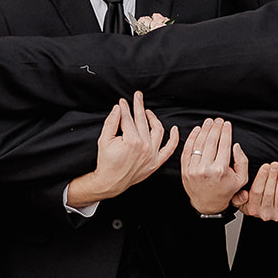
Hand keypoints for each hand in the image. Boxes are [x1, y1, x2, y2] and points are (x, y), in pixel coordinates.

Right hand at [65, 92, 178, 207]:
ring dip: (153, 118)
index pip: (129, 119)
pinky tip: (174, 129)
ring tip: (147, 112)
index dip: (125, 108)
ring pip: (158, 130)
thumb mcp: (104, 140)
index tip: (123, 101)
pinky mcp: (156, 162)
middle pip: (142, 121)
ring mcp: (152, 155)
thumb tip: (117, 108)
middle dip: (139, 106)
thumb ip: (111, 122)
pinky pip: (170, 149)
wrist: (111, 182)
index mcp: (132, 141)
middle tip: (138, 96)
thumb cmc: (106, 162)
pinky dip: (174, 139)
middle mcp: (145, 147)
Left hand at [181, 117, 249, 214]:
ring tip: (208, 122)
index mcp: (221, 170)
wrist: (208, 203)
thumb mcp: (241, 179)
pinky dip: (191, 138)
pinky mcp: (185, 170)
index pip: (224, 145)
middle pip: (211, 142)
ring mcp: (193, 169)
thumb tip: (236, 145)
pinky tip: (197, 130)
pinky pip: (187, 150)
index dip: (226, 132)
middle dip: (215, 128)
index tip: (227, 124)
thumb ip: (242, 161)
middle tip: (218, 120)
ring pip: (199, 144)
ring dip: (204, 130)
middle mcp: (206, 169)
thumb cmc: (225, 190)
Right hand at [236, 162, 277, 220]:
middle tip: (275, 164)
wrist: (265, 212)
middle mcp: (265, 213)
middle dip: (273, 176)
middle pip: (269, 192)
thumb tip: (244, 194)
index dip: (262, 177)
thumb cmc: (253, 202)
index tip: (265, 166)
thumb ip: (238, 196)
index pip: (257, 192)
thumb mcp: (240, 200)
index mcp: (252, 209)